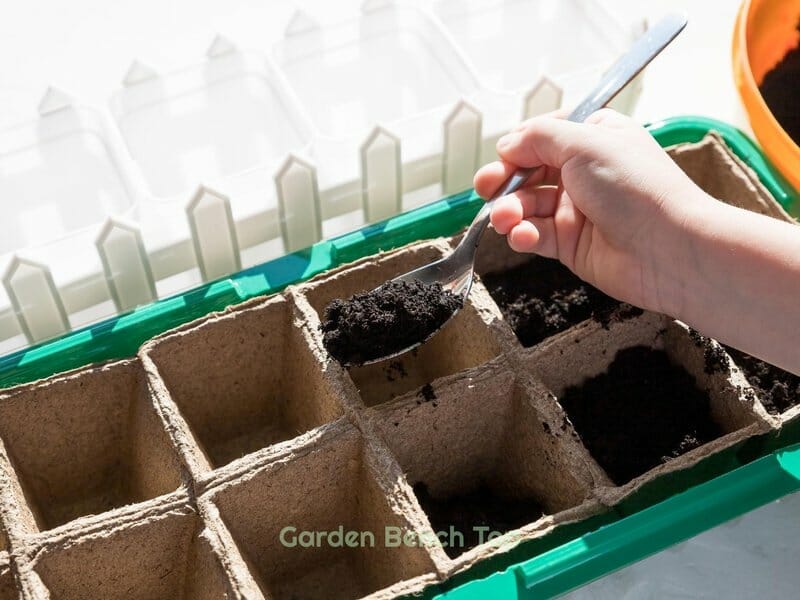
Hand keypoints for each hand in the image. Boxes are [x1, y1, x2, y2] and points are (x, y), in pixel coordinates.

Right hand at [473, 109, 711, 313]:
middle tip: (486, 187)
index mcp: (593, 139)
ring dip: (508, 210)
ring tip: (503, 219)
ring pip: (525, 205)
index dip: (519, 145)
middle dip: (503, 179)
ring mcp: (575, 209)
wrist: (669, 250)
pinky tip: (521, 236)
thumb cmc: (637, 188)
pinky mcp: (570, 244)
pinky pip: (533, 235)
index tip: (506, 155)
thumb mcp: (586, 143)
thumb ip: (539, 137)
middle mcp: (583, 172)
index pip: (543, 135)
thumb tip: (507, 144)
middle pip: (527, 171)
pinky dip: (522, 235)